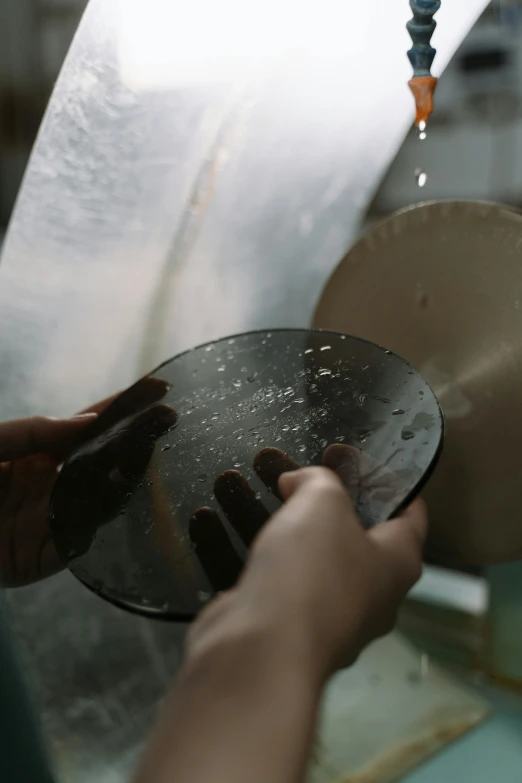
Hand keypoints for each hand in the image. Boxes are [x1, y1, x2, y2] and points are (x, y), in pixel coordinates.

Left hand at [0, 376, 171, 586]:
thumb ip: (34, 431)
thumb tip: (88, 422)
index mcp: (33, 455)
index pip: (86, 428)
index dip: (119, 408)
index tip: (154, 388)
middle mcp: (46, 485)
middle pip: (99, 461)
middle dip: (133, 441)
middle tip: (169, 421)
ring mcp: (44, 522)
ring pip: (94, 500)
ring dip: (124, 479)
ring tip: (153, 454)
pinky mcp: (38, 560)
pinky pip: (75, 541)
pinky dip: (98, 523)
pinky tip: (120, 501)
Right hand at [189, 459, 426, 679]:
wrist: (261, 653)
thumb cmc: (312, 571)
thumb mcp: (323, 503)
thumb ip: (318, 481)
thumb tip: (298, 483)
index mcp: (397, 564)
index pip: (409, 512)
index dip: (384, 478)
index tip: (349, 456)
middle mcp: (369, 595)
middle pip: (348, 533)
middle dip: (316, 498)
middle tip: (290, 472)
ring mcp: (324, 617)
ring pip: (300, 555)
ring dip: (269, 518)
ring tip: (240, 485)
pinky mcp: (281, 629)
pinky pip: (265, 578)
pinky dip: (240, 549)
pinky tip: (211, 522)